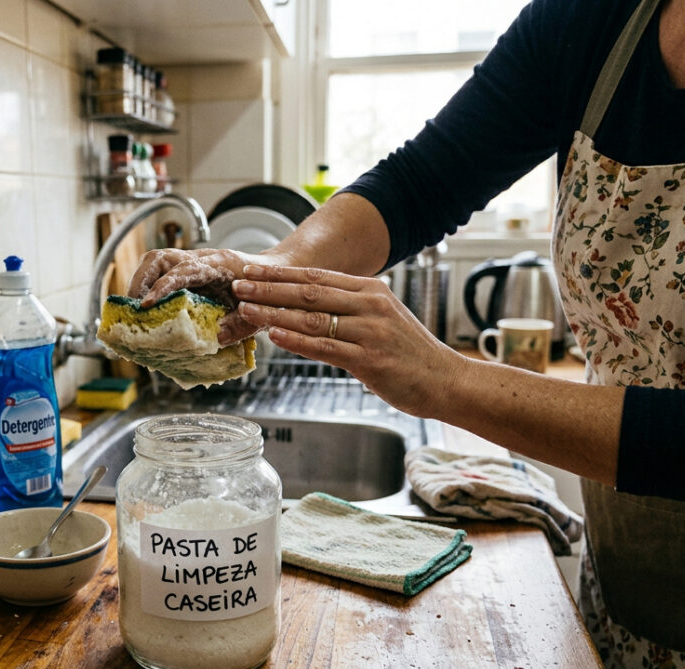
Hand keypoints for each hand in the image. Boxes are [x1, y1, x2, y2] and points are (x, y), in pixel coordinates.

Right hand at [128, 248, 284, 345]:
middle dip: (140, 281)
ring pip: (156, 261)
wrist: (274, 275)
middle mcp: (201, 258)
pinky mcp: (187, 270)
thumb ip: (239, 326)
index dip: (162, 286)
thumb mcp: (257, 313)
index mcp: (219, 265)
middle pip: (160, 258)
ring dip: (140, 282)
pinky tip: (146, 308)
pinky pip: (160, 271)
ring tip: (135, 310)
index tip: (146, 304)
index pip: (183, 270)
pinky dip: (148, 286)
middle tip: (132, 309)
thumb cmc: (266, 293)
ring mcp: (192, 262)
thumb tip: (215, 338)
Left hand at [232, 264, 466, 417]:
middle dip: (269, 288)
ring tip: (247, 309)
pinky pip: (325, 347)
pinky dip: (296, 340)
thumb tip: (311, 302)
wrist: (445, 380)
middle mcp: (370, 305)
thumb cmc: (410, 353)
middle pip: (309, 292)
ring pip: (313, 318)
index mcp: (371, 290)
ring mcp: (370, 332)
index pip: (317, 277)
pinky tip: (274, 335)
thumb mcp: (382, 318)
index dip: (280, 275)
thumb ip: (351, 307)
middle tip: (238, 285)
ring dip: (275, 313)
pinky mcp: (370, 360)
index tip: (252, 271)